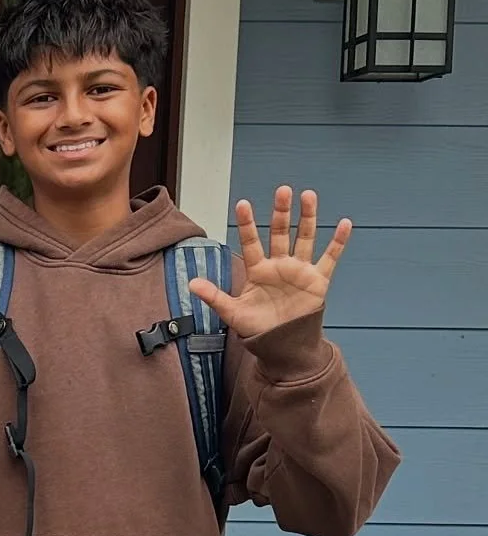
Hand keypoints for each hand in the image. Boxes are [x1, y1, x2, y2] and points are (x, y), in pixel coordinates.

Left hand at [189, 186, 349, 337]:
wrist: (280, 345)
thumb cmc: (256, 328)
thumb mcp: (232, 313)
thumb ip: (214, 297)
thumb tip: (191, 284)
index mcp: (257, 270)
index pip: (251, 242)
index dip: (247, 224)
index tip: (243, 204)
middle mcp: (279, 265)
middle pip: (280, 233)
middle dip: (281, 212)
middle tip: (283, 190)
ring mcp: (299, 270)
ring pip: (304, 238)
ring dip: (308, 217)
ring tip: (308, 195)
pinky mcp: (318, 280)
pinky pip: (330, 258)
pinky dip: (338, 242)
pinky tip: (345, 224)